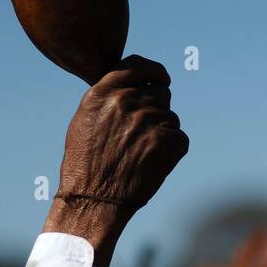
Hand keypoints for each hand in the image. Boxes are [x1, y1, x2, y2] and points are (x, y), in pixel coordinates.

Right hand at [43, 56, 188, 266]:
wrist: (93, 199)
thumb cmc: (86, 164)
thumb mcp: (86, 120)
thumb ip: (108, 96)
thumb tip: (135, 84)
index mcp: (103, 92)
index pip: (138, 66)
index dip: (154, 72)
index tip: (161, 79)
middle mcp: (126, 101)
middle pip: (160, 94)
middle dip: (155, 110)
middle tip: (139, 137)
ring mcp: (149, 120)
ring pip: (170, 118)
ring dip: (161, 133)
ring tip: (139, 155)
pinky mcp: (169, 141)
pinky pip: (179, 137)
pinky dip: (171, 151)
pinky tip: (152, 164)